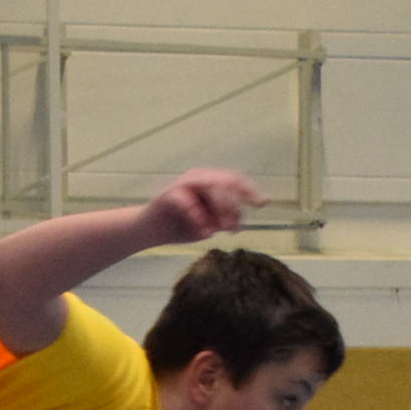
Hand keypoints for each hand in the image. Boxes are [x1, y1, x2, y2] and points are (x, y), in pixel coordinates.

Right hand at [139, 169, 263, 246]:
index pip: (235, 181)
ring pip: (210, 188)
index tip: (262, 203)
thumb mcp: (207, 226)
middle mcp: (198, 178)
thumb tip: (238, 223)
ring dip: (217, 212)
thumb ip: (222, 221)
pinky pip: (189, 203)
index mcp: (209, 182)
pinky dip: (197, 218)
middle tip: (232, 229)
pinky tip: (201, 231)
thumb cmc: (179, 227)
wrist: (148, 231)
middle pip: (226, 182)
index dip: (250, 191)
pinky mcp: (168, 194)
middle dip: (233, 206)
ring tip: (214, 230)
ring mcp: (183, 184)